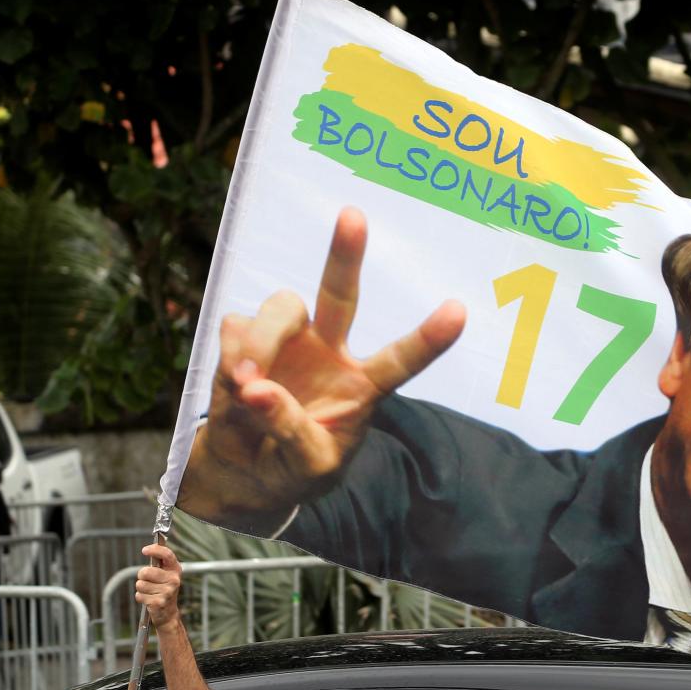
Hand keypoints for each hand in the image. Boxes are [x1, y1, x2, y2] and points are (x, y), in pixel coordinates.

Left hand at [136, 543, 183, 628]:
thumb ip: (158, 563)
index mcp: (175, 570)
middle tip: (148, 580)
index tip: (144, 550)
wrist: (168, 612)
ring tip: (150, 592)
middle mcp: (174, 580)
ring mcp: (167, 592)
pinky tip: (149, 600)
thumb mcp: (165, 574)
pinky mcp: (159, 602)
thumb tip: (148, 549)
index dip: (155, 550)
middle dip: (142, 576)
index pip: (167, 555)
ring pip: (140, 584)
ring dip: (141, 589)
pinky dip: (141, 598)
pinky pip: (139, 595)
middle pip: (146, 572)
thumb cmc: (163, 589)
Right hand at [176, 208, 466, 530]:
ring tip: (249, 385)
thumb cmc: (293, 470)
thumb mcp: (307, 468)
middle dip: (346, 254)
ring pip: (280, 307)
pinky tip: (233, 389)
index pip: (401, 359)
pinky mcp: (246, 338)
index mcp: (364, 386)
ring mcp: (289, 341)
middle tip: (353, 216)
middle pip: (340, 294)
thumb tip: (257, 389)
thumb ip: (290, 431)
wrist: (246, 473)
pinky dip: (231, 358)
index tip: (459, 312)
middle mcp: (330, 352)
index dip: (429, 339)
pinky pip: (236, 329)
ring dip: (263, 342)